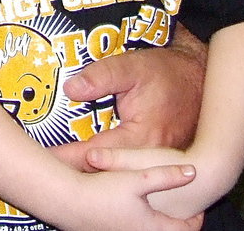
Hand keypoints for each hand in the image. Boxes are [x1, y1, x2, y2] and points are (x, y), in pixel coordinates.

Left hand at [54, 39, 206, 169]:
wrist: (198, 78)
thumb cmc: (166, 72)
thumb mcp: (132, 67)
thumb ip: (101, 76)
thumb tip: (71, 90)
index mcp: (144, 137)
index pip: (98, 154)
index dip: (69, 156)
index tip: (45, 158)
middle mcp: (151, 158)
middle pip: (107, 173)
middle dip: (76, 172)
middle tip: (46, 169)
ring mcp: (157, 163)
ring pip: (119, 176)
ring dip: (91, 174)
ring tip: (60, 172)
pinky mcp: (157, 162)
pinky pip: (129, 171)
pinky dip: (108, 169)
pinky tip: (87, 167)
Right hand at [57, 163, 202, 230]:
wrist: (66, 201)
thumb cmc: (103, 191)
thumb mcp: (137, 178)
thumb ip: (166, 175)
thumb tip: (194, 172)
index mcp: (152, 227)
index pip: (185, 230)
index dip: (195, 221)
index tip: (199, 210)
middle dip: (176, 223)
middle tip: (184, 212)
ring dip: (155, 222)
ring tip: (157, 208)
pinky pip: (129, 229)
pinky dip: (137, 223)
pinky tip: (129, 208)